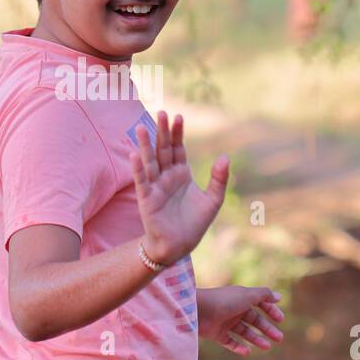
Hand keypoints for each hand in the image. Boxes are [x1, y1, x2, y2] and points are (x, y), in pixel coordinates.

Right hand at [129, 111, 229, 267]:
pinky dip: (138, 169)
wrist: (179, 246)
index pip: (177, 148)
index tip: (178, 116)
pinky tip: (134, 155)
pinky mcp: (147, 199)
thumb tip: (225, 157)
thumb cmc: (194, 224)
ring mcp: (155, 186)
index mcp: (181, 173)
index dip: (177, 133)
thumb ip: (219, 179)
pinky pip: (142, 181)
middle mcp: (166, 176)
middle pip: (162, 150)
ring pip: (149, 162)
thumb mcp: (213, 200)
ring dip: (144, 146)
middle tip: (161, 113)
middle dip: (161, 132)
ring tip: (140, 128)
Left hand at [197, 284, 285, 355]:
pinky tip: (248, 351)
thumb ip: (263, 295)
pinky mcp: (216, 334)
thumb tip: (279, 296)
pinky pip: (230, 342)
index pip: (259, 304)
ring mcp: (225, 322)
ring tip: (267, 347)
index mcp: (241, 298)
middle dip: (267, 329)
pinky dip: (239, 347)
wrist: (197, 310)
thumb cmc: (224, 301)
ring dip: (256, 339)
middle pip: (254, 320)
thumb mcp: (247, 295)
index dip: (270, 311)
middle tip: (279, 338)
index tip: (280, 320)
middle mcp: (234, 309)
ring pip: (244, 332)